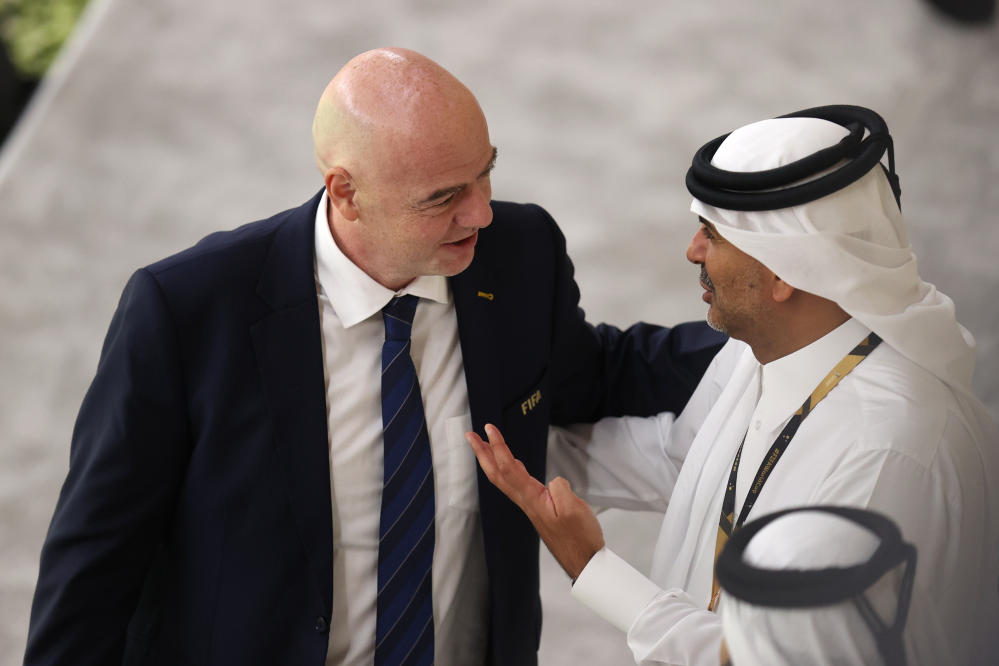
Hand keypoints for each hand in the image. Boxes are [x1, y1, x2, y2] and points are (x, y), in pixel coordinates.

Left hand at [465, 424, 604, 579]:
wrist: (583, 561)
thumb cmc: (580, 538)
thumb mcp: (573, 509)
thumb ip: (560, 489)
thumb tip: (552, 482)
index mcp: (532, 499)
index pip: (508, 468)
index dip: (497, 446)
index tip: (489, 429)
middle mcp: (526, 501)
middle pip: (496, 474)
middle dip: (482, 453)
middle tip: (470, 436)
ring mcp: (530, 505)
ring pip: (504, 479)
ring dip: (492, 460)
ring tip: (484, 445)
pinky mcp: (537, 508)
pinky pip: (516, 484)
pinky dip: (508, 469)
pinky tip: (512, 465)